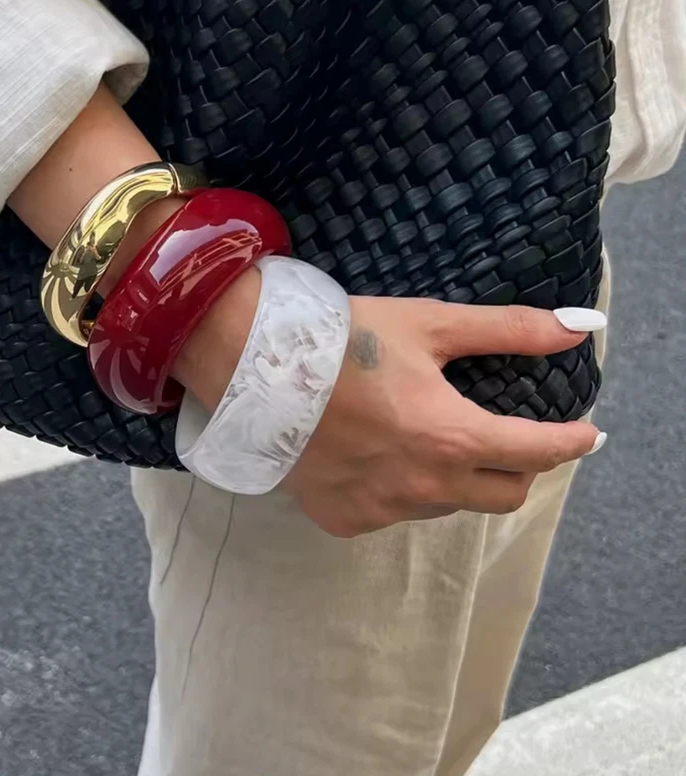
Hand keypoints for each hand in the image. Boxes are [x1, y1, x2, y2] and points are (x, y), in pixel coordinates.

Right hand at [280, 298, 602, 536]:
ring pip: (446, 503)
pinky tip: (373, 453)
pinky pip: (393, 512)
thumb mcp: (430, 324)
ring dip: (454, 475)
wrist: (255, 368)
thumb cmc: (346, 339)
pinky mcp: (345, 519)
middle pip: (503, 494)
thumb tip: (580, 329)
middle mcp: (424, 486)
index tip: (587, 434)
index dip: (572, 441)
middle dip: (519, 467)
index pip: (539, 452)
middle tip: (507, 436)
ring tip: (425, 434)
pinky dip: (400, 487)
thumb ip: (509, 330)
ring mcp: (383, 510)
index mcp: (452, 437)